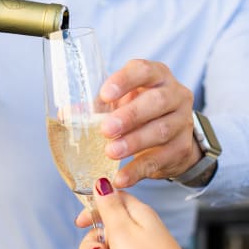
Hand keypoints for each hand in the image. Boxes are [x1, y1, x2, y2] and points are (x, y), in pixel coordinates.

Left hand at [98, 59, 200, 187]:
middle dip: (130, 116)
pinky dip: (138, 170)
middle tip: (106, 130)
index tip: (105, 95)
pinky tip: (121, 178)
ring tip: (111, 152)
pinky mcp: (181, 148)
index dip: (125, 80)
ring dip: (134, 142)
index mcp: (157, 76)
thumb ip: (97, 107)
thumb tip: (66, 114)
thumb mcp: (121, 103)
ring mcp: (182, 121)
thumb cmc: (140, 111)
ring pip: (161, 130)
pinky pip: (160, 160)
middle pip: (157, 101)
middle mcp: (175, 94)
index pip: (144, 70)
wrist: (172, 137)